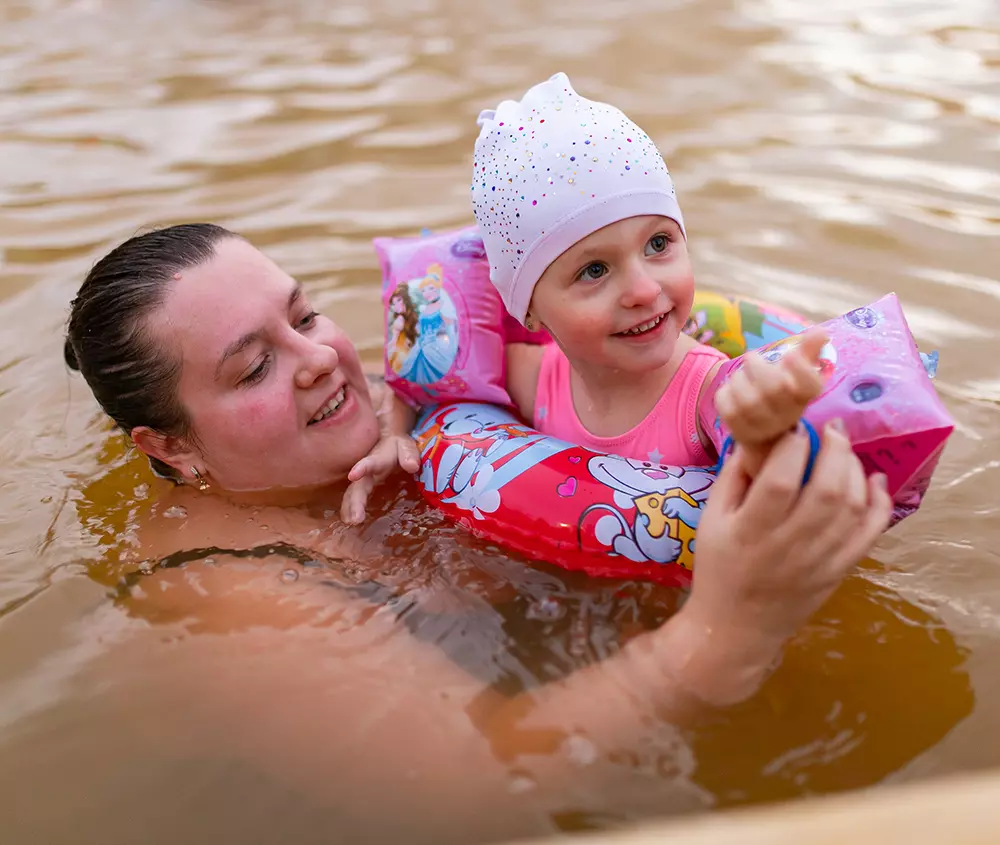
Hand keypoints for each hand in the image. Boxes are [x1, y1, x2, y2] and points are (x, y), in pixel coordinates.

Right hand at [341, 433, 420, 524]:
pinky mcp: (362, 489)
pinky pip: (353, 499)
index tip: (353, 475)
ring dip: (350, 508)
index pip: (369, 463)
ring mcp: (362, 481)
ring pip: (352, 495)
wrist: (385, 441)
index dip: (362, 468)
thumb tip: (413, 466)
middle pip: (357, 486)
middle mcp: (365, 472)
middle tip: (355, 518)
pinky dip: (349, 510)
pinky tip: (349, 522)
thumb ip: (409, 454)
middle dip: (355, 502)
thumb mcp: (405, 446)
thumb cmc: (396, 446)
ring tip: (351, 522)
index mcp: (377, 458)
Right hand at [665, 422, 891, 705]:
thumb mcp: (710, 521)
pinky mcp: (839, 571)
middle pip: (827, 490)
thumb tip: (758, 438)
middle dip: (835, 450)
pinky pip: (870, 534)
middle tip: (832, 428)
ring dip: (856, 470)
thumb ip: (732, 478)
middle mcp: (788, 545)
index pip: (780, 480)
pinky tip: (874, 481)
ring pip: (852, 508)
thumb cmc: (718, 569)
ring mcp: (819, 561)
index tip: (795, 429)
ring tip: (845, 451)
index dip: (793, 446)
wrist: (736, 628)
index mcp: (750, 530)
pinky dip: (878, 503)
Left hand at [714, 329, 828, 473]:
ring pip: (746, 398)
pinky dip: (725, 392)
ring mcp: (763, 427)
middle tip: (752, 359)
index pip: (810, 385)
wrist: (766, 432)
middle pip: (774, 388)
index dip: (800, 367)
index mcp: (804, 398)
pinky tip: (732, 392)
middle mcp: (788, 416)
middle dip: (758, 366)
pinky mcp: (739, 430)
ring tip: (743, 378)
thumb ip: (808, 350)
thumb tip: (821, 331)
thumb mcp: (797, 373)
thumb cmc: (783, 394)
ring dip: (739, 379)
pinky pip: (726, 404)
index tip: (789, 355)